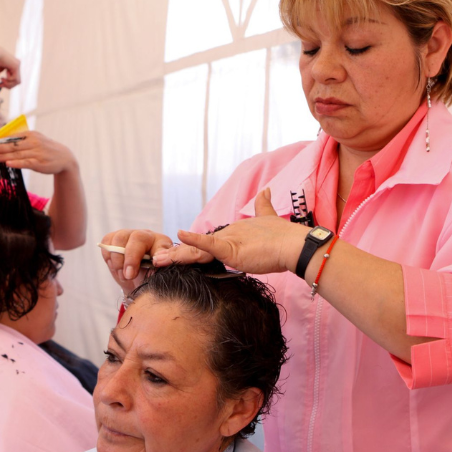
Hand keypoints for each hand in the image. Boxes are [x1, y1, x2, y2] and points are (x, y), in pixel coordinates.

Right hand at [0, 45, 20, 90]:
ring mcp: (17, 65)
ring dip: (8, 84)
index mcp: (13, 67)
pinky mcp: (16, 65)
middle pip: (17, 82)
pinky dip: (9, 80)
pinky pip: (15, 78)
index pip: (14, 80)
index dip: (7, 85)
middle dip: (8, 86)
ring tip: (1, 80)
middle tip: (0, 84)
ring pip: (17, 81)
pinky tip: (3, 76)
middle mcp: (17, 66)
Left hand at [0, 130, 75, 174]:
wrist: (64, 158)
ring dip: (4, 156)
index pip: (12, 137)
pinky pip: (26, 163)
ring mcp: (37, 153)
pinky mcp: (39, 163)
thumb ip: (22, 141)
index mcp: (31, 134)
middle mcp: (34, 142)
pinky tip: (8, 163)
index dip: (0, 140)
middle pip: (13, 145)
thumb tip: (3, 142)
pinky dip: (16, 163)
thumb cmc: (46, 149)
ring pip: (17, 154)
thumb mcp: (36, 140)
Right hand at [100, 229, 173, 292]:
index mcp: (160, 241)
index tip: (136, 272)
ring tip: (123, 276)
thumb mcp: (160, 273)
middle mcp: (144, 235)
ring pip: (118, 240)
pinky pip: (106, 244)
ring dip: (118, 261)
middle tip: (128, 276)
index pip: (155, 243)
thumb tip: (156, 263)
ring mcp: (127, 235)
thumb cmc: (151, 276)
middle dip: (130, 259)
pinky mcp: (113, 239)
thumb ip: (162, 266)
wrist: (139, 280)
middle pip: (135, 238)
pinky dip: (109, 258)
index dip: (142, 256)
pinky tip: (117, 269)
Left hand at [154, 189, 307, 273]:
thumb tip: (265, 191)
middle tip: (157, 261)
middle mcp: (227, 235)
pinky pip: (208, 244)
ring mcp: (227, 242)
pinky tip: (180, 235)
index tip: (172, 256)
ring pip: (196, 250)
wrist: (294, 246)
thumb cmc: (284, 238)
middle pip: (197, 247)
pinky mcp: (230, 248)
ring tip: (158, 260)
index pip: (206, 244)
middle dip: (176, 255)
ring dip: (176, 255)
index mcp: (233, 233)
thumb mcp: (269, 219)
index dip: (188, 250)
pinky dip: (193, 240)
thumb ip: (264, 206)